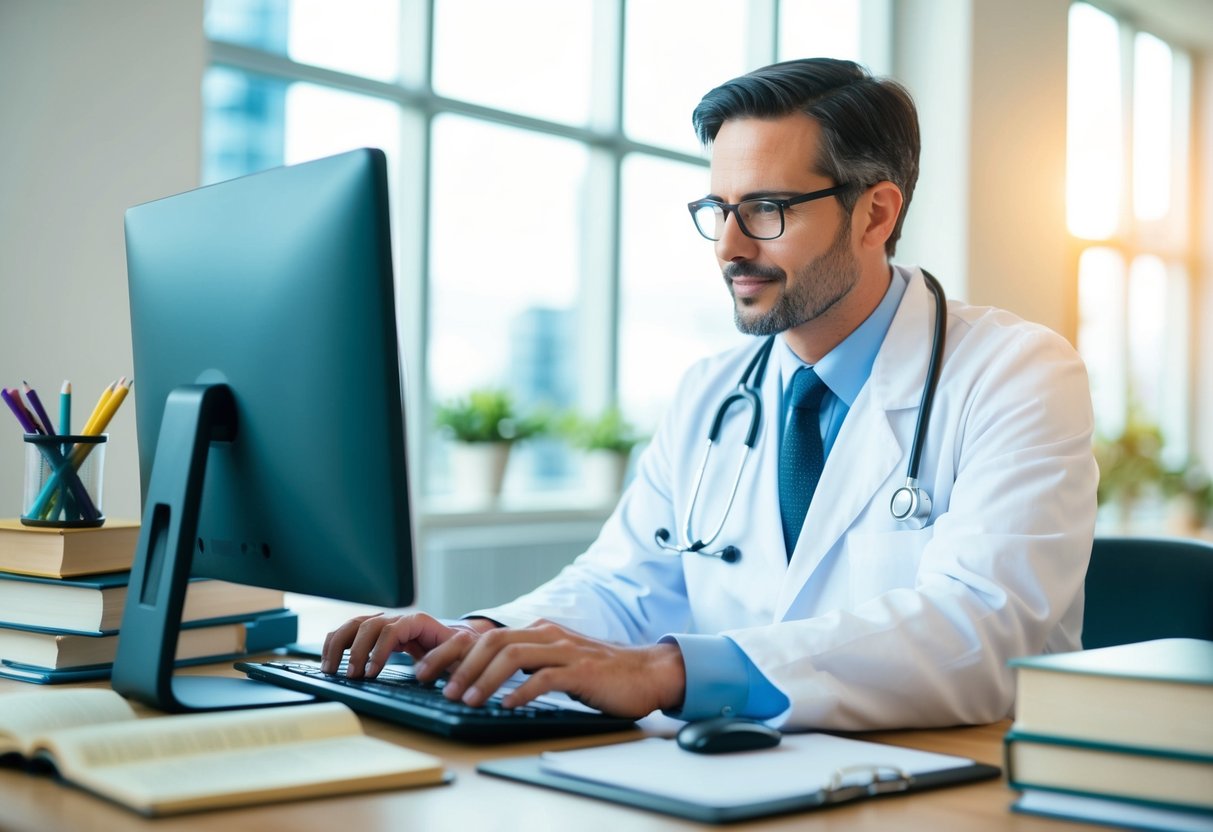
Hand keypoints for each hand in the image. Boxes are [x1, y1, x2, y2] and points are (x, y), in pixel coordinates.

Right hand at [320, 612, 497, 676]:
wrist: (457, 640)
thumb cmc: (458, 648)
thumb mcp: (458, 651)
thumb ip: (446, 654)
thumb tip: (425, 666)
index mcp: (417, 621)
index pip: (391, 630)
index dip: (378, 650)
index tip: (371, 672)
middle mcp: (396, 618)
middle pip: (368, 625)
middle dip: (356, 650)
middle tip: (351, 676)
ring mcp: (383, 622)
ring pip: (354, 625)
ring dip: (339, 646)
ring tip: (332, 670)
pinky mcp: (374, 631)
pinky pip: (349, 631)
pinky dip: (335, 644)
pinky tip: (328, 661)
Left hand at [415, 620, 686, 719]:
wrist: (647, 673)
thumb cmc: (600, 672)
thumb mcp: (557, 660)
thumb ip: (527, 661)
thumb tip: (484, 673)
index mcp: (539, 631)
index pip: (486, 635)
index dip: (453, 652)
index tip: (429, 670)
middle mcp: (549, 635)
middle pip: (493, 641)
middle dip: (461, 665)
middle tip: (441, 689)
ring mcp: (566, 651)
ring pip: (513, 656)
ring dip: (485, 679)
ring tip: (467, 700)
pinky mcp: (582, 671)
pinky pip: (545, 677)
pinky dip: (521, 691)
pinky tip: (507, 706)